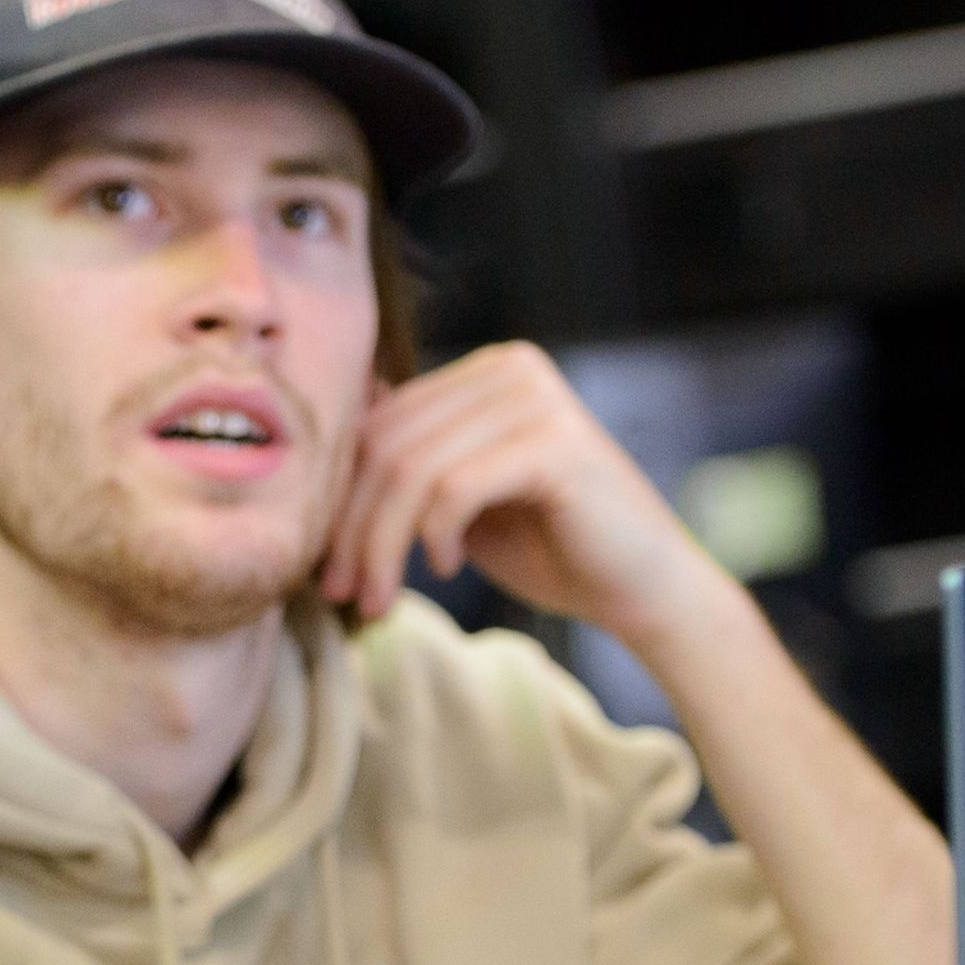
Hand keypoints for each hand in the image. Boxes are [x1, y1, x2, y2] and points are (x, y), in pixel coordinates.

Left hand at [316, 340, 731, 644]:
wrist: (642, 587)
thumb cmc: (550, 548)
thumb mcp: (459, 503)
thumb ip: (409, 472)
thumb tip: (322, 459)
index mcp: (485, 371)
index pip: (380, 424)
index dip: (339, 499)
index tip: (327, 569)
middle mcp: (510, 367)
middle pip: (387, 444)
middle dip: (351, 527)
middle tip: (340, 592)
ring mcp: (535, 398)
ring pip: (411, 470)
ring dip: (380, 545)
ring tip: (377, 598)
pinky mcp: (555, 443)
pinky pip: (455, 487)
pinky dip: (434, 535)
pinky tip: (444, 568)